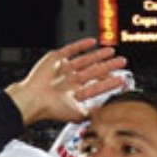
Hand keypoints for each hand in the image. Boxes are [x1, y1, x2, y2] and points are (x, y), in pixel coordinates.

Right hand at [5, 38, 126, 125]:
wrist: (34, 99)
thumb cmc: (51, 109)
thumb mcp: (77, 114)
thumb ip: (93, 112)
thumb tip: (109, 113)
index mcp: (76, 93)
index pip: (97, 86)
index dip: (110, 83)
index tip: (123, 79)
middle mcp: (71, 80)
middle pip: (94, 71)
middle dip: (109, 66)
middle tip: (122, 61)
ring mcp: (64, 69)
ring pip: (86, 59)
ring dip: (99, 55)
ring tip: (112, 51)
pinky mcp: (56, 58)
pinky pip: (71, 49)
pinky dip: (81, 45)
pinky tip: (92, 42)